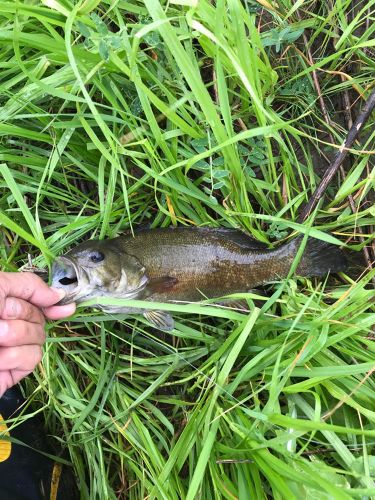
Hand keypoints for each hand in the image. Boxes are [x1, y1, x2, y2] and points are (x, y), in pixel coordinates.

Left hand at [0, 272, 75, 396]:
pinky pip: (32, 357)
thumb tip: (58, 295)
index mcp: (1, 304)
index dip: (51, 301)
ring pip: (39, 336)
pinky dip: (15, 356)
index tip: (65, 306)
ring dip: (16, 335)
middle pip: (39, 315)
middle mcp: (8, 324)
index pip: (35, 298)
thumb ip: (27, 286)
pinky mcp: (13, 371)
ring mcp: (10, 349)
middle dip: (21, 314)